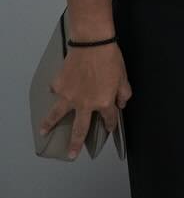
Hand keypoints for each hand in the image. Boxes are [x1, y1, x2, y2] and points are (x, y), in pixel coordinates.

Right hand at [39, 45, 130, 159]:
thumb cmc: (110, 58)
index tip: (109, 127)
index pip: (108, 118)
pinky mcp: (59, 85)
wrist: (92, 44)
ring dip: (50, 124)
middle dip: (75, 143)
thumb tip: (121, 103)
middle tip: (71, 154)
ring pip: (58, 115)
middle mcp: (85, 104)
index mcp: (103, 102)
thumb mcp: (123, 77)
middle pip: (80, 128)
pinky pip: (56, 91)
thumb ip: (124, 93)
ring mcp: (69, 96)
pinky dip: (56, 92)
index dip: (110, 124)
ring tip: (45, 132)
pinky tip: (55, 93)